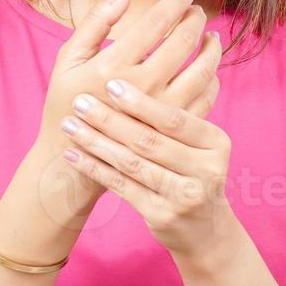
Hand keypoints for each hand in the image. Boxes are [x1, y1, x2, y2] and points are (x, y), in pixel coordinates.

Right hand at [32, 0, 222, 219]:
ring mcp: (162, 113)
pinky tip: (206, 68)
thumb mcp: (68, 59)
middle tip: (197, 11)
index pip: (156, 22)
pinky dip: (211, 78)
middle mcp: (142, 89)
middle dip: (195, 19)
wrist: (71, 159)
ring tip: (210, 36)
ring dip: (211, 48)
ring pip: (202, 70)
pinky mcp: (174, 131)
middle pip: (184, 42)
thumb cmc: (67, 102)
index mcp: (113, 67)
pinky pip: (206, 98)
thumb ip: (97, 21)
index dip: (176, 1)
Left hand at [57, 75, 235, 262]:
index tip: (111, 83)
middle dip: (110, 119)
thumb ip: (181, 110)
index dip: (141, 102)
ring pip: (132, 163)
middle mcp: (205, 170)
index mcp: (216, 143)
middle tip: (80, 101)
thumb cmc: (193, 171)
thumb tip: (153, 56)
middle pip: (149, 141)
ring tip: (70, 124)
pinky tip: (73, 154)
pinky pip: (122, 187)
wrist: (205, 229)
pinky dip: (95, 168)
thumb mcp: (201, 143)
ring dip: (96, 142)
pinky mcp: (162, 216)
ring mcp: (184, 196)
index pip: (173, 119)